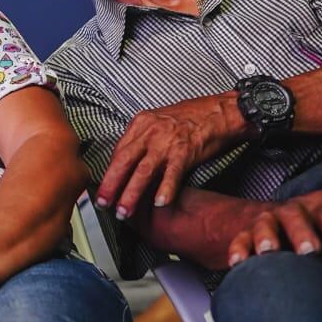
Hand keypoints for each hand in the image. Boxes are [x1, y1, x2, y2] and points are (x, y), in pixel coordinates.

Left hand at [97, 94, 241, 218]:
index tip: (102, 188)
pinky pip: (173, 173)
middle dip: (110, 184)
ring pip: (143, 171)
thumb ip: (142, 139)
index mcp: (141, 123)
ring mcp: (166, 142)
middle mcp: (150, 132)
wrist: (219, 111)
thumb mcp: (158, 122)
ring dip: (131, 193)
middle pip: (123, 161)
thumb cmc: (191, 117)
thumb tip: (127, 161)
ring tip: (125, 211)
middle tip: (102, 203)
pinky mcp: (185, 151)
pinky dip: (165, 189)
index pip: (118, 151)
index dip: (109, 172)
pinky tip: (159, 203)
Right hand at [227, 190, 321, 273]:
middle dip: (302, 232)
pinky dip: (239, 249)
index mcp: (320, 206)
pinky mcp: (247, 232)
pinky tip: (238, 263)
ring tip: (268, 251)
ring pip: (265, 223)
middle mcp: (293, 209)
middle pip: (295, 214)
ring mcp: (268, 220)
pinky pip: (240, 238)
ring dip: (266, 236)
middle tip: (310, 251)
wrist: (281, 221)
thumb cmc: (320, 230)